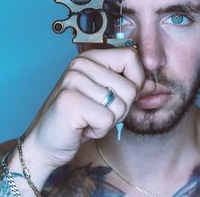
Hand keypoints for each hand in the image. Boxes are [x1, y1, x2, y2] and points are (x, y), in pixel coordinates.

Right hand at [23, 48, 144, 170]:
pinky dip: (99, 130)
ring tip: (88, 118)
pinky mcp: (70, 102)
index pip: (131, 56)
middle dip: (121, 108)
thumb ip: (129, 87)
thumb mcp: (106, 98)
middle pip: (130, 86)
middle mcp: (80, 64)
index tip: (123, 94)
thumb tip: (153, 84)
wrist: (47, 141)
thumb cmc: (79, 118)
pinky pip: (107, 120)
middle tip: (98, 111)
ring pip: (121, 105)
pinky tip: (82, 127)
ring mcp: (73, 81)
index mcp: (90, 58)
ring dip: (109, 120)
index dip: (136, 79)